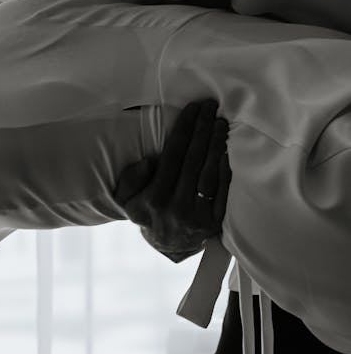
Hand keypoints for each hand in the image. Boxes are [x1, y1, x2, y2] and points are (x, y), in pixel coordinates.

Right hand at [112, 99, 231, 261]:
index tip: (192, 109)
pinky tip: (227, 151)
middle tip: (210, 108)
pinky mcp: (215, 223)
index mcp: (155, 197)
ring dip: (216, 145)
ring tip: (221, 123)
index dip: (184, 129)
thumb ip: (131, 179)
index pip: (172, 155)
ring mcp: (198, 217)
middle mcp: (177, 206)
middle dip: (202, 129)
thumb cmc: (148, 212)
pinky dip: (226, 170)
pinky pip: (222, 192)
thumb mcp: (127, 199)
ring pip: (210, 174)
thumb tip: (148, 161)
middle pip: (193, 160)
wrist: (168, 246)